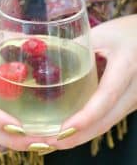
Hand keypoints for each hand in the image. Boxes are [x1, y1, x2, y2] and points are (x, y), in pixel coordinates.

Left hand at [46, 15, 136, 149]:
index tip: (64, 130)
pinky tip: (74, 130)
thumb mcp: (101, 34)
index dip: (86, 116)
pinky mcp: (127, 101)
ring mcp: (132, 99)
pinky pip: (108, 119)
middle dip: (78, 136)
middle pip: (106, 120)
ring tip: (56, 141)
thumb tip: (47, 55)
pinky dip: (90, 128)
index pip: (106, 97)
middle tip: (50, 142)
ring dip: (83, 136)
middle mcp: (132, 90)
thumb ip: (76, 45)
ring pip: (107, 123)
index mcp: (126, 67)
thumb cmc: (126, 32)